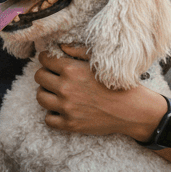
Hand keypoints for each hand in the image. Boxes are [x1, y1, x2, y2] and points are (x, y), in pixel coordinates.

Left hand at [34, 45, 157, 137]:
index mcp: (71, 69)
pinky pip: (48, 119)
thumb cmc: (116, 83)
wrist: (131, 109)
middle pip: (39, 77)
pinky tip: (61, 109)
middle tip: (53, 77)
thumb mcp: (98, 62)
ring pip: (40, 97)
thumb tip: (60, 47)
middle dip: (45, 74)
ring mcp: (66, 108)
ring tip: (56, 93)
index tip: (50, 62)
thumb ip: (77, 51)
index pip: (45, 60)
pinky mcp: (70, 124)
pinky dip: (52, 114)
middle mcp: (65, 88)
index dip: (46, 59)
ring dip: (46, 93)